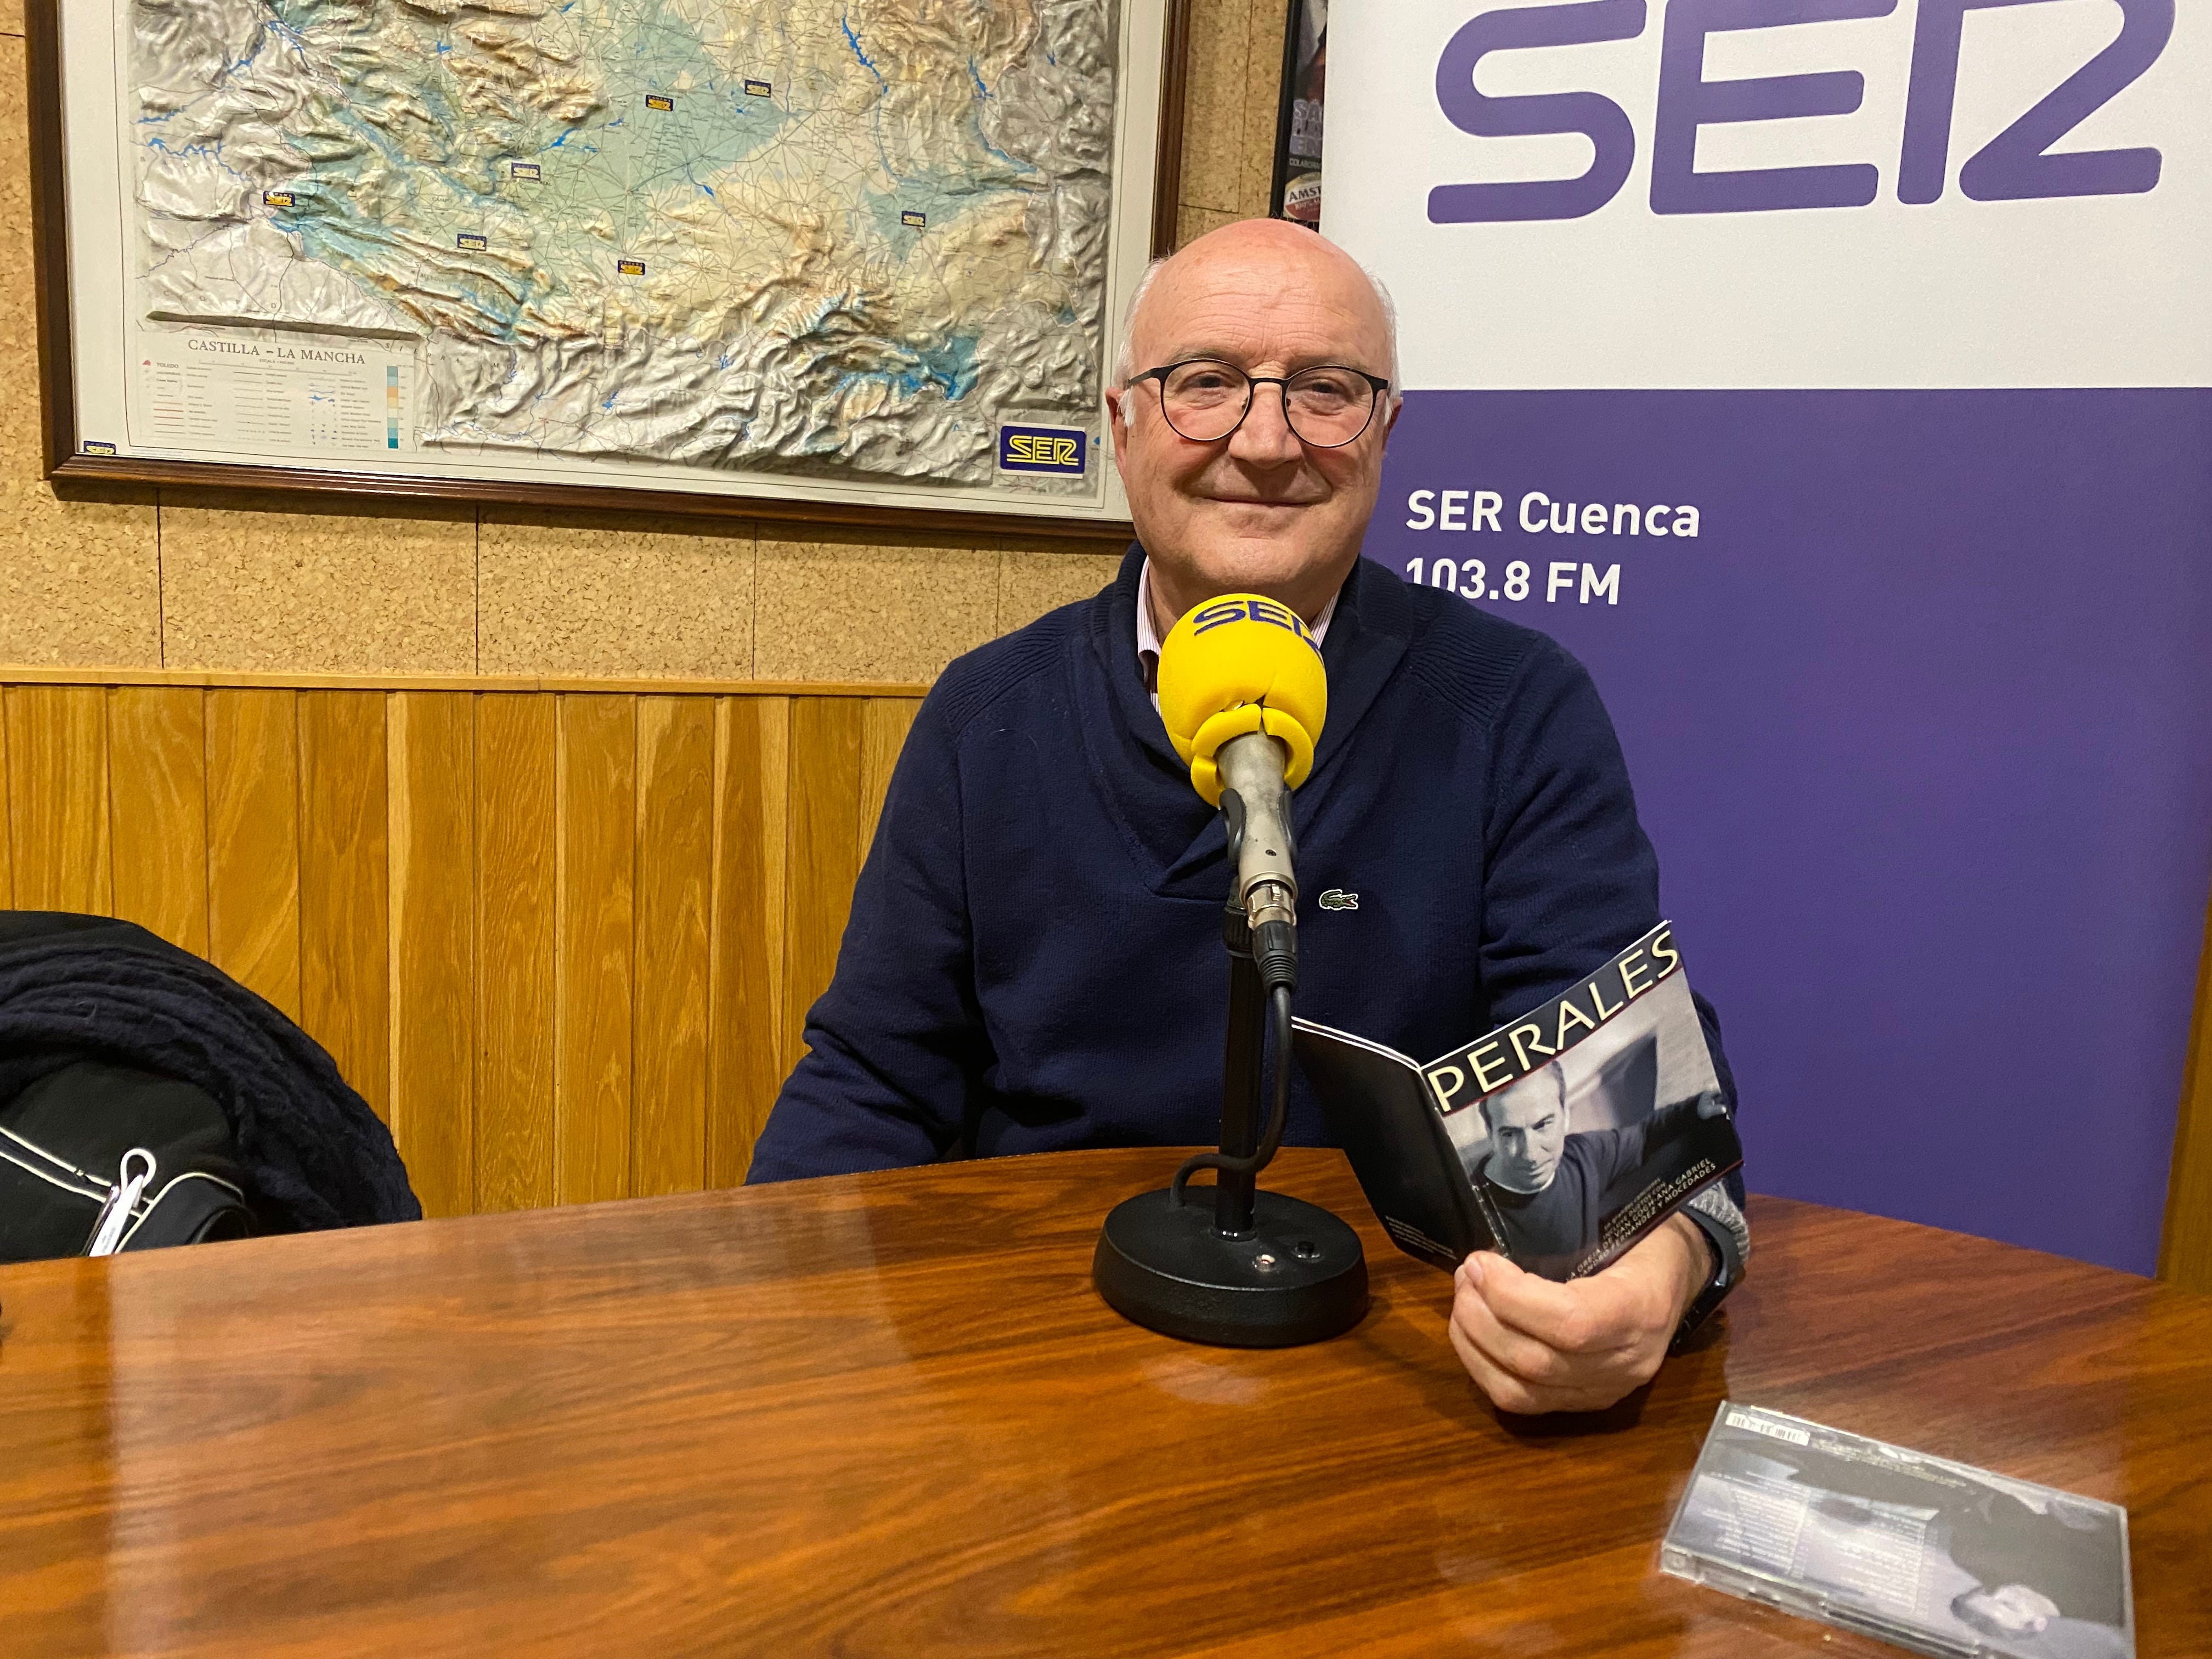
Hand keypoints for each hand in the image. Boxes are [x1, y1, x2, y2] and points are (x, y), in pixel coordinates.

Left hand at [1448, 1213, 1710, 1414]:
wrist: (1681, 1274)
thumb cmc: (1645, 1238)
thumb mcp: (1625, 1218)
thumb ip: (1568, 1225)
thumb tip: (1503, 1224)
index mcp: (1642, 1308)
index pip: (1571, 1324)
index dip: (1511, 1298)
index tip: (1481, 1262)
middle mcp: (1628, 1361)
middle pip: (1537, 1362)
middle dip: (1481, 1317)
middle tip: (1466, 1276)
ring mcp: (1608, 1389)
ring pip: (1522, 1391)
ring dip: (1474, 1345)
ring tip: (1463, 1300)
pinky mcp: (1587, 1402)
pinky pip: (1523, 1403)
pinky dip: (1483, 1369)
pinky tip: (1471, 1333)